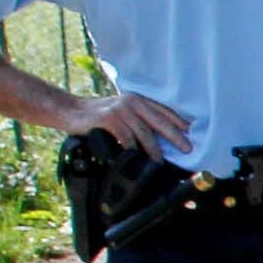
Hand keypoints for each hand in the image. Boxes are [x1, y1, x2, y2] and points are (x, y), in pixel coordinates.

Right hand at [73, 89, 193, 163]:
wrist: (70, 111)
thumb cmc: (98, 116)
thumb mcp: (121, 112)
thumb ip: (138, 120)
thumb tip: (160, 139)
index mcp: (138, 100)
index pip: (164, 111)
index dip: (179, 122)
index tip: (193, 133)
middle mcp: (131, 102)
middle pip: (159, 121)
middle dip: (175, 136)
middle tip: (188, 149)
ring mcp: (119, 109)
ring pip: (144, 132)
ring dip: (154, 150)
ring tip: (161, 162)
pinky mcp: (107, 119)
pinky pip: (126, 138)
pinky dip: (132, 150)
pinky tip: (136, 159)